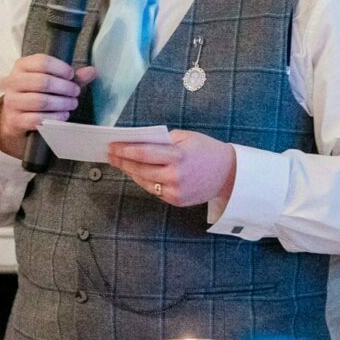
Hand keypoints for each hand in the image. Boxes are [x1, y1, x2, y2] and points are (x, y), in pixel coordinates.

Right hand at [0, 54, 97, 159]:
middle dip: (65, 88)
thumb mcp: (52, 81)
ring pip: (40, 101)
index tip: (71, 75)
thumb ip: (71, 77)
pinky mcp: (15, 120)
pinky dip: (54, 118)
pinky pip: (37, 119)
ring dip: (62, 103)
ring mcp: (12, 102)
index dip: (61, 68)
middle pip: (42, 82)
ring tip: (72, 104)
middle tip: (75, 93)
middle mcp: (13, 82)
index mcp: (22, 66)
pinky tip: (63, 115)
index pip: (42, 61)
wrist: (15, 117)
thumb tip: (92, 71)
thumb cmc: (37, 94)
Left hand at [107, 130, 236, 208]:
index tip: (112, 146)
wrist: (229, 174)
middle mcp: (175, 176)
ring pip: (144, 181)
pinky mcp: (176, 201)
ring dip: (130, 171)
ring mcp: (175, 191)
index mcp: (178, 156)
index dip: (125, 150)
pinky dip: (144, 180)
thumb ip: (163, 141)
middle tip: (109, 154)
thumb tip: (138, 142)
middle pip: (140, 168)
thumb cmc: (206, 151)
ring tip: (119, 162)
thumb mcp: (187, 137)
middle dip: (122, 161)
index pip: (144, 153)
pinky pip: (154, 190)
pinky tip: (136, 172)